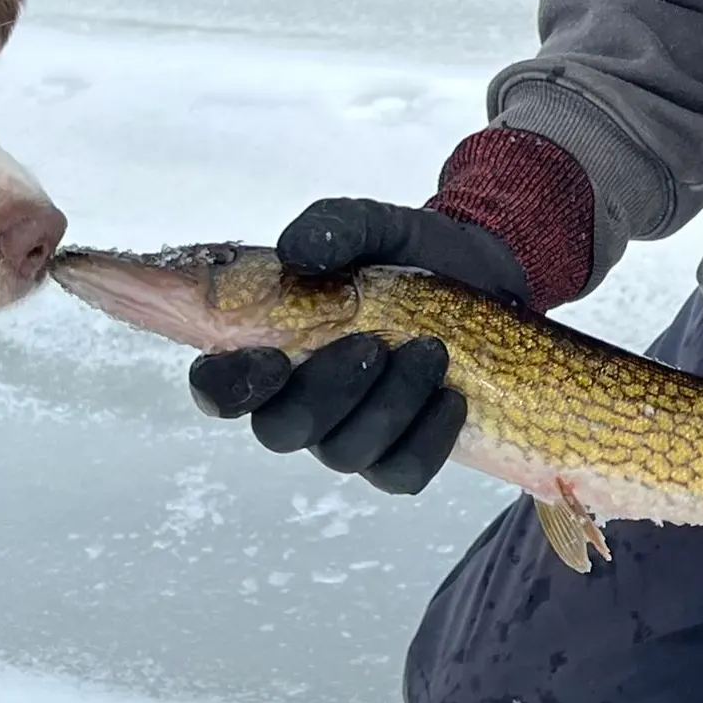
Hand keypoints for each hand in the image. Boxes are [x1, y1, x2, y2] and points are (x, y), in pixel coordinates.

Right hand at [187, 197, 526, 495]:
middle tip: (374, 344)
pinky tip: (451, 396)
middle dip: (328, 391)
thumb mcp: (377, 227)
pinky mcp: (397, 458)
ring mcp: (347, 437)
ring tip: (432, 351)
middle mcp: (299, 403)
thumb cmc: (410, 257)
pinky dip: (428, 437)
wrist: (484, 279)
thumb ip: (334, 227)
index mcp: (271, 350)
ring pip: (345, 453)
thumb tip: (297, 252)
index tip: (274, 358)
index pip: (218, 389)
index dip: (231, 387)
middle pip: (281, 431)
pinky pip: (399, 474)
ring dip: (390, 403)